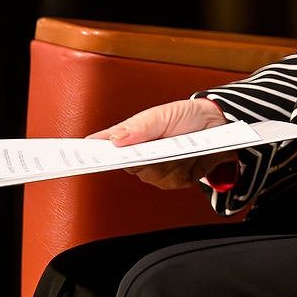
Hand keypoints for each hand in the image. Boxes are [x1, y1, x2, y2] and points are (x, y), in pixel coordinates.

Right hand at [90, 97, 228, 189]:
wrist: (217, 124)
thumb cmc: (185, 115)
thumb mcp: (162, 115)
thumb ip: (139, 127)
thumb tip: (114, 140)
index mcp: (130, 136)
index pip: (103, 147)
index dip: (90, 153)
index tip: (78, 156)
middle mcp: (139, 156)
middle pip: (129, 166)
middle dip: (141, 158)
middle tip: (152, 149)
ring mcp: (156, 170)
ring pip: (153, 175)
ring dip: (168, 160)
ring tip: (179, 144)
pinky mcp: (175, 179)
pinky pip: (174, 180)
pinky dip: (184, 166)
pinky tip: (190, 155)